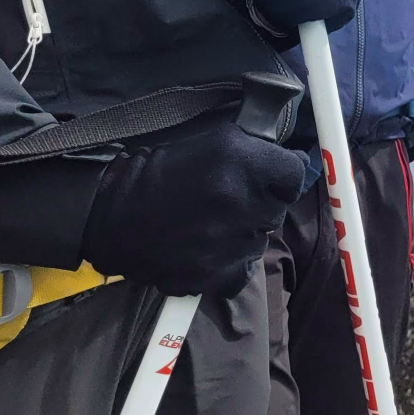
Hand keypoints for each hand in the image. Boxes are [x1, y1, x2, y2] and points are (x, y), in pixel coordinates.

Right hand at [81, 120, 316, 296]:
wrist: (116, 214)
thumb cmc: (167, 171)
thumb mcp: (216, 140)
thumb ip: (258, 147)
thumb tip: (297, 160)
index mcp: (241, 162)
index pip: (295, 174)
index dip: (284, 175)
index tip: (271, 178)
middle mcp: (240, 202)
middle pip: (279, 209)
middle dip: (262, 203)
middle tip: (234, 200)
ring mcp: (228, 243)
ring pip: (261, 241)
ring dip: (246, 233)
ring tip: (216, 224)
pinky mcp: (213, 275)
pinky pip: (244, 271)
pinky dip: (233, 263)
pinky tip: (215, 250)